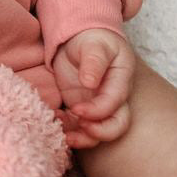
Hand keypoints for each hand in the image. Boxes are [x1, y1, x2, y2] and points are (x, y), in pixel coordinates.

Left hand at [52, 28, 135, 149]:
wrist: (80, 39)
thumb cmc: (92, 39)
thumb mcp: (94, 44)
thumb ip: (93, 61)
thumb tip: (89, 82)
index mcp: (120, 80)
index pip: (115, 103)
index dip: (98, 112)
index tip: (77, 110)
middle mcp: (112, 98)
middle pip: (116, 126)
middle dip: (98, 133)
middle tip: (77, 126)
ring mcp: (97, 105)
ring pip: (98, 132)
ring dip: (81, 137)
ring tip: (62, 130)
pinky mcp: (81, 109)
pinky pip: (79, 127)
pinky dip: (68, 129)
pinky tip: (55, 119)